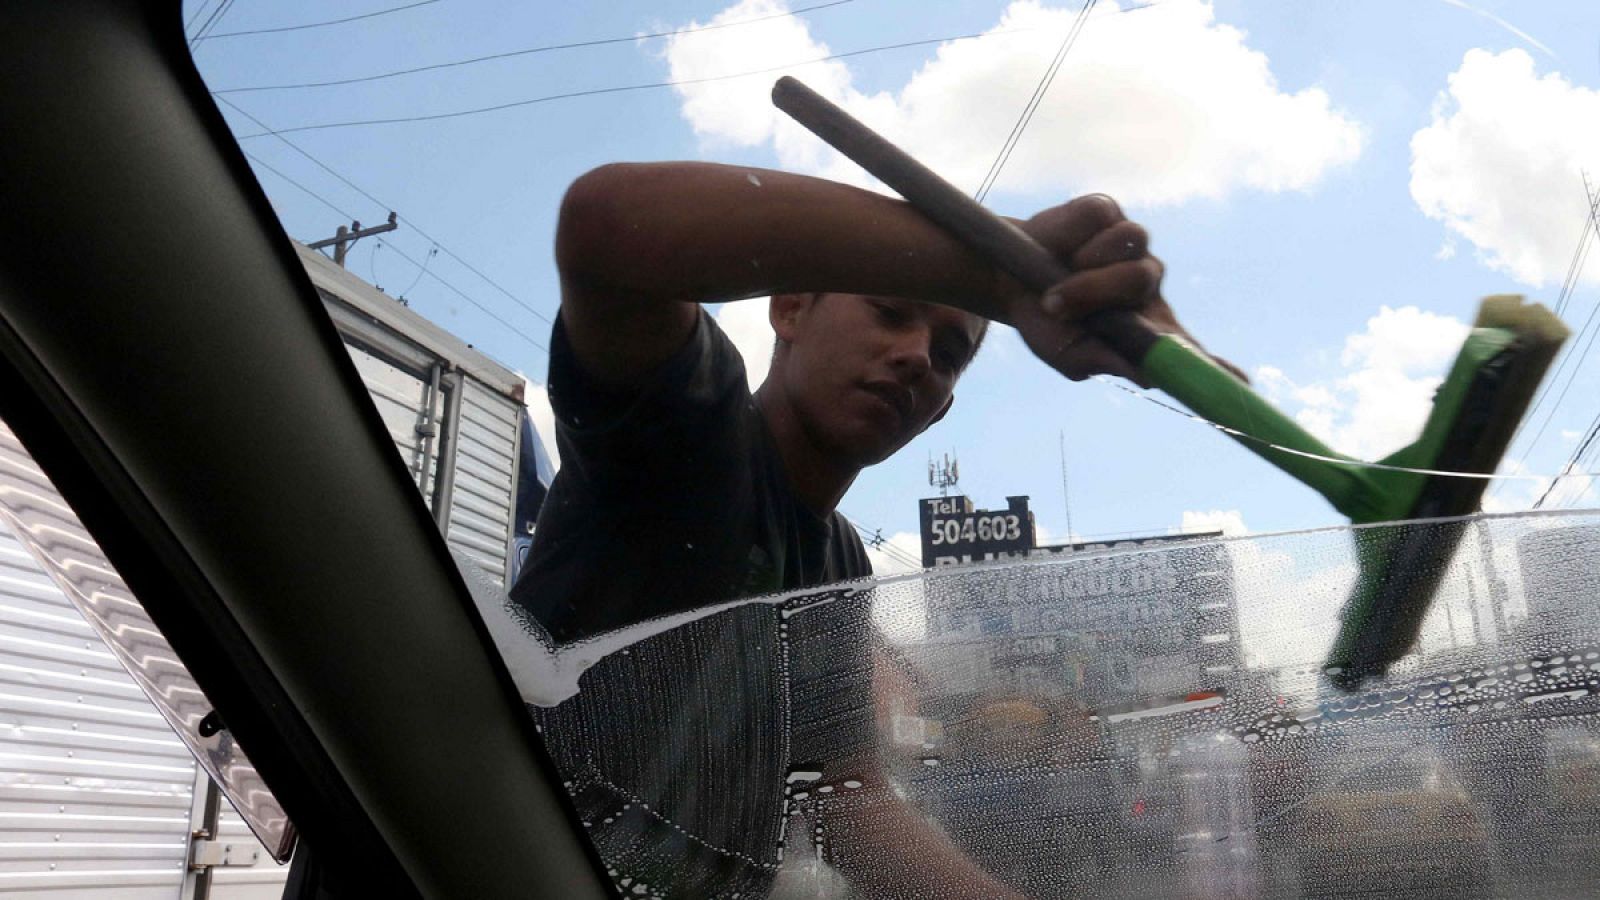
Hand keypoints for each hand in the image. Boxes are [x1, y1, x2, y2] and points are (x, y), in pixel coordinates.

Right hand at [1000, 195, 1242, 384]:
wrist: (1005, 279)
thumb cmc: (1043, 322)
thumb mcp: (1065, 353)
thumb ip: (1103, 362)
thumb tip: (1145, 373)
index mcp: (1144, 329)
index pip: (1188, 348)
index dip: (1215, 366)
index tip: (1239, 382)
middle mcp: (1145, 285)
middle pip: (1143, 282)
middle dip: (1097, 292)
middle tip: (1057, 305)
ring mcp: (1131, 248)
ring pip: (1128, 249)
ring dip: (1083, 268)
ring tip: (1054, 280)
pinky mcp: (1111, 215)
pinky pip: (1106, 221)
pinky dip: (1076, 237)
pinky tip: (1060, 247)